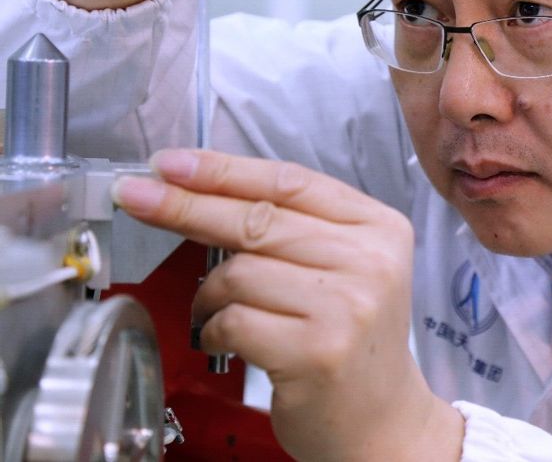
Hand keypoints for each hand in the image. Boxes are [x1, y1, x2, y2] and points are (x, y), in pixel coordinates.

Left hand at [111, 149, 463, 460]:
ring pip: (239, 271)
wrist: (382, 418)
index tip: (171, 164)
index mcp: (379, 228)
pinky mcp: (317, 353)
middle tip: (138, 196)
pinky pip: (234, 320)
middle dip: (186, 206)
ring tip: (215, 311)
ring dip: (209, 293)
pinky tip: (225, 338)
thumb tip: (200, 191)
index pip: (290, 182)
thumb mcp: (344, 267)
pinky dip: (215, 328)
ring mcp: (347, 307)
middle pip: (258, 218)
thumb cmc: (350, 338)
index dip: (224, 170)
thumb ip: (292, 227)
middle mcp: (371, 262)